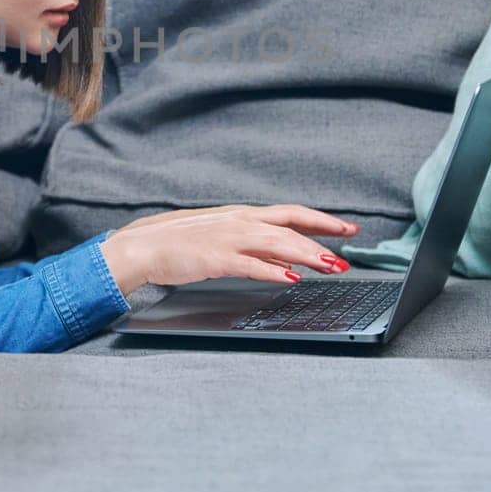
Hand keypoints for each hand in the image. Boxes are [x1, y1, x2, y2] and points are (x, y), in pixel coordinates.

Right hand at [99, 205, 360, 296]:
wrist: (141, 246)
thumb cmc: (178, 244)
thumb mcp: (223, 241)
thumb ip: (256, 250)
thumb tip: (288, 260)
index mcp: (242, 215)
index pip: (290, 213)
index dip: (321, 220)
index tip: (346, 227)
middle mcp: (240, 221)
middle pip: (291, 224)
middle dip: (323, 235)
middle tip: (349, 247)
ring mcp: (228, 238)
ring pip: (277, 241)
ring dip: (307, 254)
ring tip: (330, 265)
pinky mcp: (215, 257)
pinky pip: (251, 264)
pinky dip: (274, 270)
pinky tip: (291, 278)